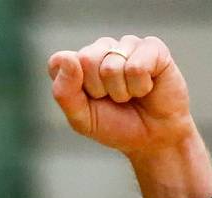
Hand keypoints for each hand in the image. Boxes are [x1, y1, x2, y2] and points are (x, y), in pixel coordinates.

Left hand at [48, 35, 211, 197]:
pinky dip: (141, 87)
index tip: (89, 101)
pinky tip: (146, 88)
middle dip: (99, 90)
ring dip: (122, 91)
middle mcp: (100, 49)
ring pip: (111, 66)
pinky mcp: (152, 47)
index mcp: (77, 63)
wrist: (153, 138)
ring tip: (130, 95)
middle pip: (86, 59)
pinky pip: (137, 66)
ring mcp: (126, 45)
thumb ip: (64, 92)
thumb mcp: (82, 119)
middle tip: (113, 100)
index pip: (59, 62)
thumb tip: (67, 58)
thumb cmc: (115, 126)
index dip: (73, 88)